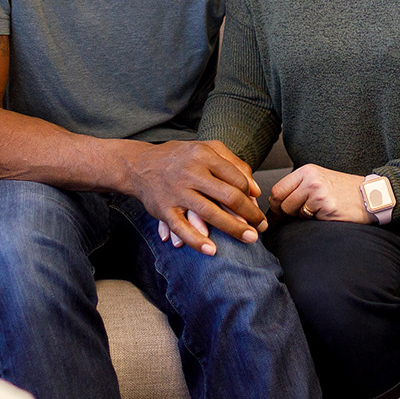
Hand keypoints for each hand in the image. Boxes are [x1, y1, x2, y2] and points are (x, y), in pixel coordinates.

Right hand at [123, 139, 264, 255]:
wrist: (139, 164)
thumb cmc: (179, 157)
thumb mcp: (206, 148)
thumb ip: (233, 163)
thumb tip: (254, 189)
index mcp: (204, 155)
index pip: (237, 178)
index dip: (251, 196)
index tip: (257, 208)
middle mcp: (191, 172)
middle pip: (228, 196)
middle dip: (249, 214)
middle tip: (261, 227)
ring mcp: (176, 191)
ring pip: (210, 213)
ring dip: (233, 228)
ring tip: (249, 239)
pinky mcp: (163, 208)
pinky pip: (182, 227)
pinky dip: (197, 241)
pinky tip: (212, 250)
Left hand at [272, 164, 370, 222]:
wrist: (370, 196)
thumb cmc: (345, 190)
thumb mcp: (320, 179)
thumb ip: (299, 186)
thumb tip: (277, 202)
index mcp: (307, 171)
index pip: (278, 190)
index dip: (276, 204)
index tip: (279, 211)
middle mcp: (311, 180)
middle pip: (283, 203)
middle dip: (288, 213)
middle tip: (300, 214)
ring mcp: (318, 194)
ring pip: (295, 213)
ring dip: (304, 216)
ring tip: (320, 210)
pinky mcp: (326, 207)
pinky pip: (310, 220)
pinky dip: (316, 220)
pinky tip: (328, 213)